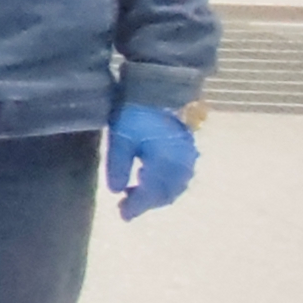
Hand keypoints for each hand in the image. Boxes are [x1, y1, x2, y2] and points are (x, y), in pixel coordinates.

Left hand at [105, 103, 197, 218]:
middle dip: (146, 202)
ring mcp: (187, 157)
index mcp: (165, 165)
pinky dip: (165, 183)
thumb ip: (117, 165)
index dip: (136, 207)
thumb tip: (115, 191)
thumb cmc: (137, 111)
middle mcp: (181, 165)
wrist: (161, 87)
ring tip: (134, 192)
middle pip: (165, 193)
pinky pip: (179, 175)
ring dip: (156, 194)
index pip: (150, 194)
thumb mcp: (121, 137)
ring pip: (174, 186)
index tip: (122, 215)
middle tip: (126, 206)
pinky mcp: (188, 148)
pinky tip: (149, 178)